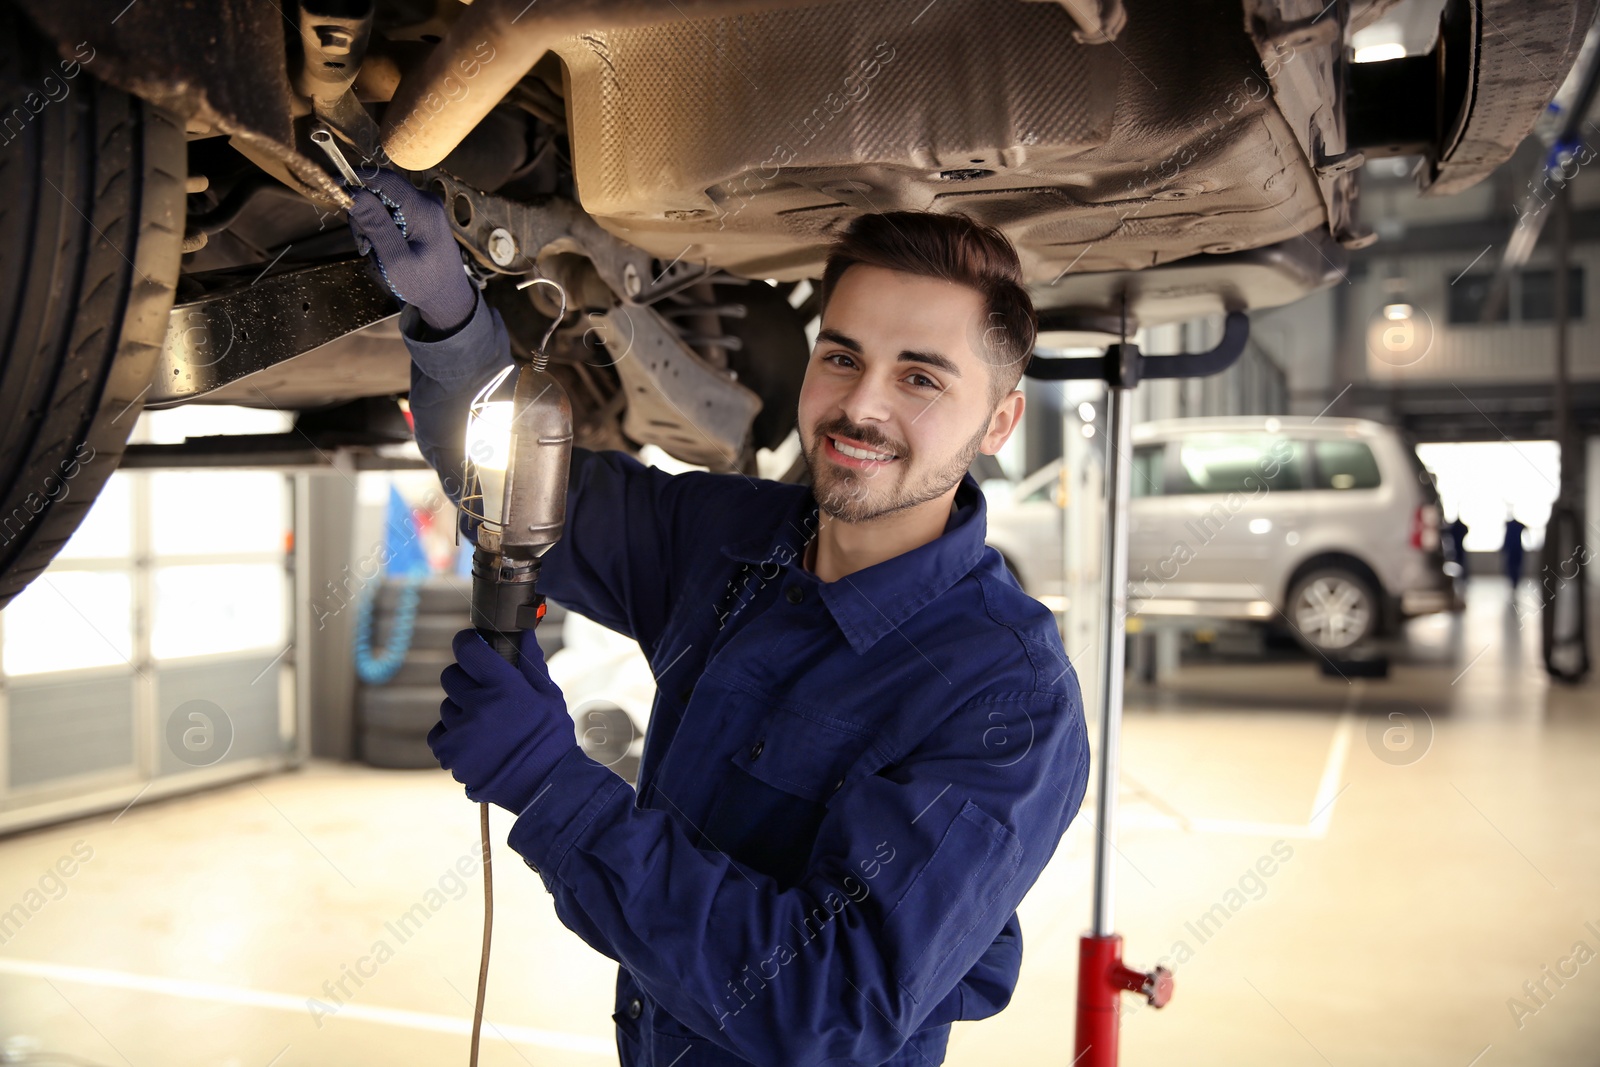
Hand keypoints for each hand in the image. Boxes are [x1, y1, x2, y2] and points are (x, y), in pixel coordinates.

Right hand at [346, 170, 477, 332]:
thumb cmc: (424, 284)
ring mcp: (424, 207)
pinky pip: (390, 211)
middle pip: (379, 189)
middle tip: (364, 245)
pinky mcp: (419, 216)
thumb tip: (353, 192)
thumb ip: (375, 224)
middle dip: (362, 213)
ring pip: (381, 201)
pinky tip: (382, 248)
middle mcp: (425, 201)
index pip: (383, 178)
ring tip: (375, 251)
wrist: (448, 298)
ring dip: (369, 224)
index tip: (330, 186)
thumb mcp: (395, 259)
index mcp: (423, 209)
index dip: (354, 178)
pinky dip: (379, 227)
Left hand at [429, 626, 577, 813]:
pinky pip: (439, 734)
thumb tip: (523, 630)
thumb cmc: (550, 738)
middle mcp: (478, 706)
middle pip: (451, 676)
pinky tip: (476, 744)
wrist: (543, 788)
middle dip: (466, 681)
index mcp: (504, 687)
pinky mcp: (449, 754)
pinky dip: (452, 736)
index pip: (466, 648)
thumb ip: (530, 662)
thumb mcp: (548, 696)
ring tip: (487, 729)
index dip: (467, 644)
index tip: (474, 648)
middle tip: (487, 696)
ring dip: (461, 712)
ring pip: (446, 707)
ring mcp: (460, 732)